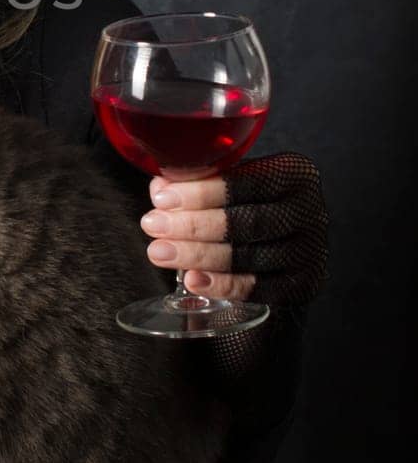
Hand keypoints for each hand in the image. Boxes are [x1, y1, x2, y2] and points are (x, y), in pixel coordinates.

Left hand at [139, 151, 328, 307]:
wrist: (284, 245)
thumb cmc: (250, 206)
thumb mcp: (233, 184)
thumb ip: (200, 180)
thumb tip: (161, 187)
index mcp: (296, 175)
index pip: (248, 182)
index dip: (202, 192)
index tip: (162, 198)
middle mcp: (310, 212)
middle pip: (247, 222)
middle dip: (193, 225)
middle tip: (153, 226)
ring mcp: (310, 252)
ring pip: (248, 256)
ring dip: (197, 255)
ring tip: (160, 252)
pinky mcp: (303, 285)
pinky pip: (257, 288)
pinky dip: (221, 285)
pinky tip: (191, 280)